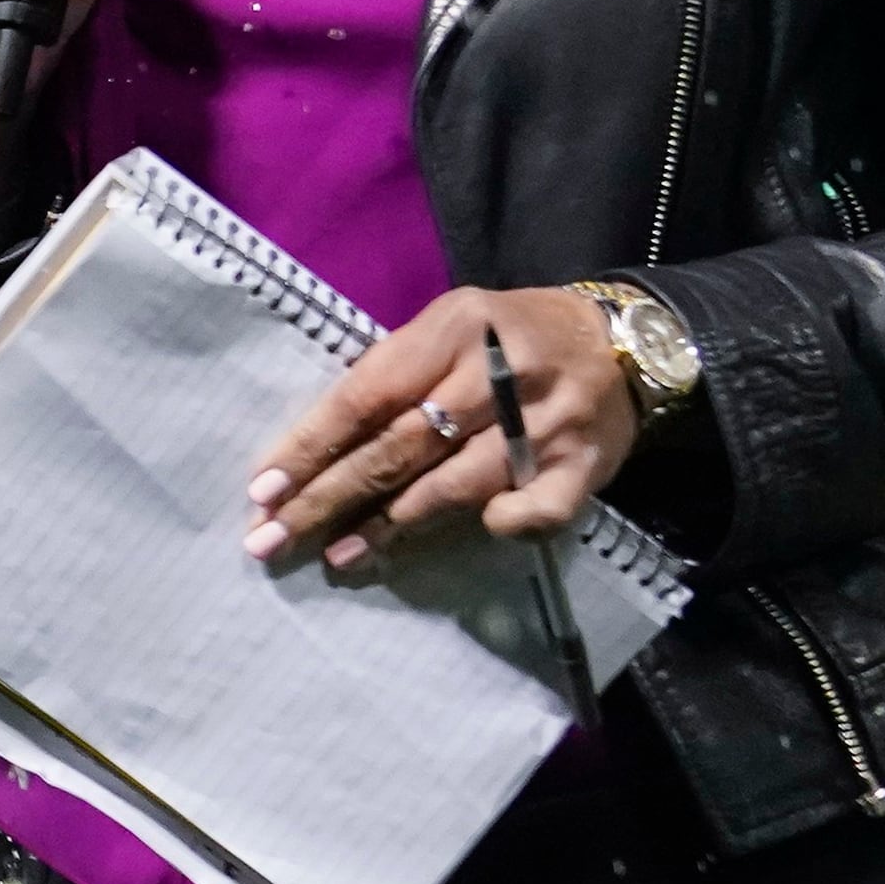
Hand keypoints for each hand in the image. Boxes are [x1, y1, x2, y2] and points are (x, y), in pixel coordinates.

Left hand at [246, 283, 641, 575]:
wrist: (622, 341)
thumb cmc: (510, 338)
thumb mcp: (450, 326)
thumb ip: (393, 372)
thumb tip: (312, 446)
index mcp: (454, 328)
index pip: (365, 395)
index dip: (310, 446)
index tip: (262, 492)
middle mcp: (499, 373)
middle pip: (399, 446)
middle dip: (328, 498)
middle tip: (272, 541)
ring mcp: (545, 423)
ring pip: (454, 484)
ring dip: (389, 527)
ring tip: (338, 557)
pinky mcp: (585, 464)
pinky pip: (535, 510)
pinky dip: (502, 524)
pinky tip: (476, 533)